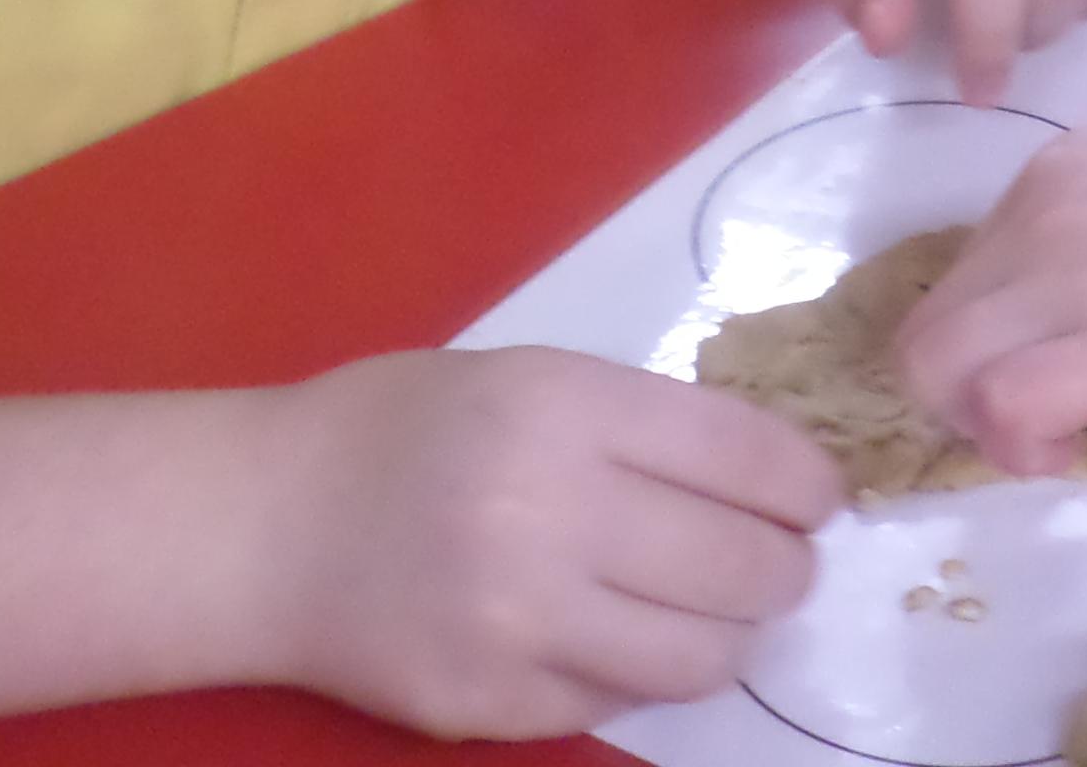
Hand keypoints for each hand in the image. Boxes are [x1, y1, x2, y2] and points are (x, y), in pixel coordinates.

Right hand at [265, 346, 837, 739]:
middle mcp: (551, 517)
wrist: (266, 526)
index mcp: (567, 412)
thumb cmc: (406, 428)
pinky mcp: (495, 707)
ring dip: (732, 634)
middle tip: (779, 560)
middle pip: (745, 569)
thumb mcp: (532, 379)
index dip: (810, 486)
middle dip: (786, 568)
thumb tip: (775, 481)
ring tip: (713, 607)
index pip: (749, 461)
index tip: (820, 499)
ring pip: (704, 657)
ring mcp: (521, 625)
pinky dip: (644, 672)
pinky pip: (625, 702)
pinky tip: (616, 634)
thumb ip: (646, 425)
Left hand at [894, 113, 1086, 475]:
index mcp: (1063, 175)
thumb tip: (1076, 346)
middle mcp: (1040, 208)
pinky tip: (1082, 448)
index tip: (1059, 383)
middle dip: (970, 396)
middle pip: (930, 328)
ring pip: (936, 365)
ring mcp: (1064, 269)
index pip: (966, 281)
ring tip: (1075, 435)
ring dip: (985, 424)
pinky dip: (1019, 448)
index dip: (992, 350)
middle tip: (1061, 425)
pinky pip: (994, 406)